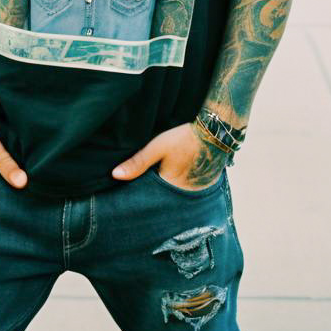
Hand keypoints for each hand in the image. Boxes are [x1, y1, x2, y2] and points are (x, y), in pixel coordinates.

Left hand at [111, 123, 227, 190]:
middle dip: (154, 195)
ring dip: (168, 192)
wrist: (215, 132)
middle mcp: (183, 194)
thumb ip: (138, 162)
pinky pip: (187, 191)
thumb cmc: (184, 138)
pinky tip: (177, 178)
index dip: (141, 193)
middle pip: (162, 198)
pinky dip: (181, 188)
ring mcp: (195, 192)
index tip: (130, 191)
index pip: (149, 197)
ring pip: (175, 196)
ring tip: (160, 184)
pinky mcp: (204, 187)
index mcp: (169, 186)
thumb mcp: (157, 147)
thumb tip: (115, 175)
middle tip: (145, 187)